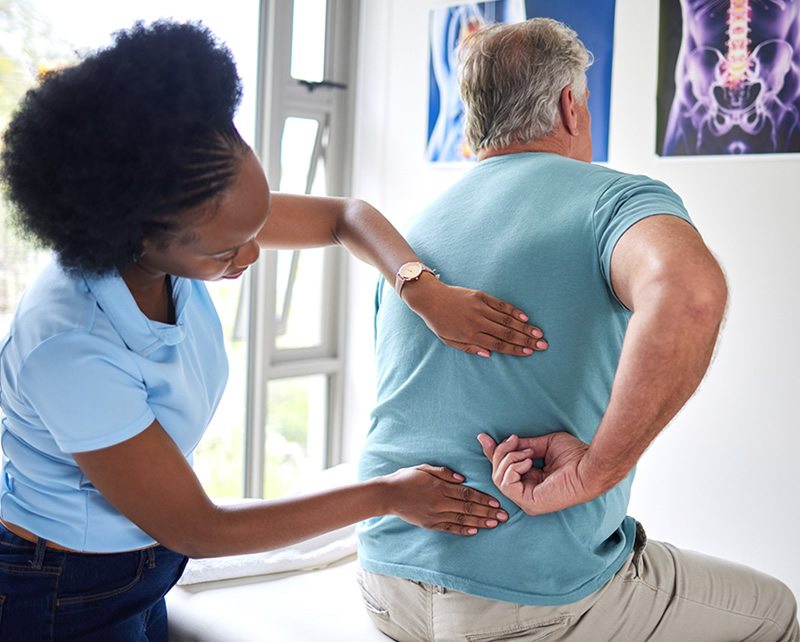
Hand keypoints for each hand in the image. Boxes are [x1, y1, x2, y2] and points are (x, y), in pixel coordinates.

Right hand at [380, 464, 508, 534]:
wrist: (388, 495)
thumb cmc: (406, 478)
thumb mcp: (425, 468)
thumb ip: (444, 473)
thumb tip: (462, 478)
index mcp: (440, 487)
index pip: (467, 494)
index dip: (483, 498)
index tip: (497, 502)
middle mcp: (439, 502)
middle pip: (468, 508)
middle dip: (488, 512)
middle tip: (504, 516)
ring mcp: (435, 515)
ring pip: (462, 519)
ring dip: (480, 522)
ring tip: (494, 524)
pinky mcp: (430, 524)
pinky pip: (449, 528)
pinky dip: (463, 530)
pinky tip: (474, 531)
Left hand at [402, 276, 547, 356]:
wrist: (430, 298)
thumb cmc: (439, 322)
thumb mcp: (449, 340)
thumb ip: (469, 348)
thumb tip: (489, 354)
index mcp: (470, 335)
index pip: (498, 344)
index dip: (515, 349)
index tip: (529, 353)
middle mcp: (477, 322)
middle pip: (507, 333)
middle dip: (526, 340)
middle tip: (543, 345)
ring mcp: (480, 308)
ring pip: (507, 319)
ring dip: (525, 327)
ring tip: (539, 333)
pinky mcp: (481, 296)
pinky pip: (500, 305)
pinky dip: (514, 311)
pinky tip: (525, 318)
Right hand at [477, 433, 595, 514]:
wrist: (588, 465)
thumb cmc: (574, 456)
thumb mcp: (543, 445)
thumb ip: (523, 446)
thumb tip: (503, 440)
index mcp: (531, 481)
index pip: (503, 470)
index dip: (492, 453)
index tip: (483, 437)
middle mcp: (526, 492)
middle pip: (497, 472)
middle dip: (500, 452)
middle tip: (514, 440)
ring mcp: (527, 500)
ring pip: (498, 478)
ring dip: (509, 459)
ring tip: (528, 453)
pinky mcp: (529, 503)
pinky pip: (506, 484)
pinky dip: (513, 468)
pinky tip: (528, 463)